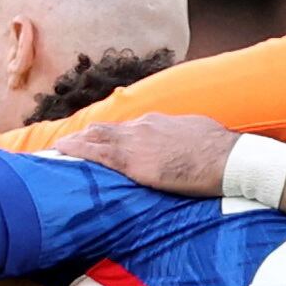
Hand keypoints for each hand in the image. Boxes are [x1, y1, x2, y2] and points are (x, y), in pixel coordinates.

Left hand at [51, 112, 235, 196]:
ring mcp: (137, 142)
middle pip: (104, 130)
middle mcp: (143, 127)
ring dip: (73, 144)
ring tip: (55, 151)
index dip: (105, 136)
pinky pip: (96, 154)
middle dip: (83, 138)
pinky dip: (75, 152)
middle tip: (63, 147)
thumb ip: (180, 140)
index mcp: (158, 123)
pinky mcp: (134, 161)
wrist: (230, 159)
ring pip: (95, 138)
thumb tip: (180, 148)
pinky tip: (59, 154)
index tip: (92, 141)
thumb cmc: (221, 153)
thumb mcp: (197, 138)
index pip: (124, 129)